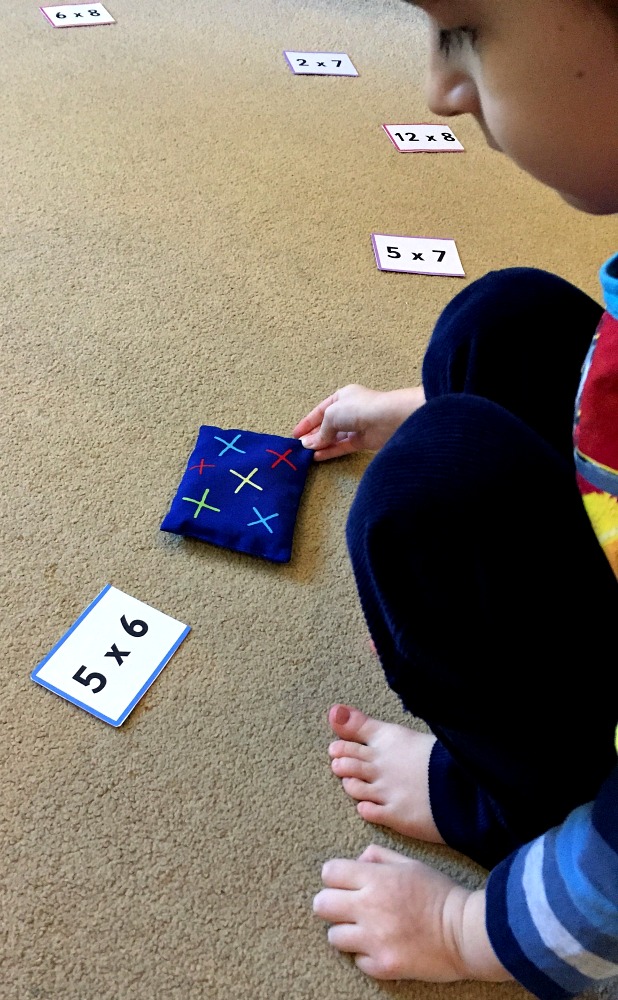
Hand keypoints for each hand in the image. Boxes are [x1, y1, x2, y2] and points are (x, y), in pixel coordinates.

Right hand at [292, 384, 424, 460]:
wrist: (388, 419)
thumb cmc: (358, 408)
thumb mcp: (332, 415)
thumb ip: (320, 431)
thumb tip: (308, 444)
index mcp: (343, 396)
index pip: (320, 410)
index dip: (307, 422)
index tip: (295, 434)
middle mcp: (350, 410)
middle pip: (328, 424)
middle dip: (314, 435)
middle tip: (299, 446)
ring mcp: (357, 426)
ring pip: (335, 437)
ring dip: (321, 444)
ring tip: (306, 453)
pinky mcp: (364, 440)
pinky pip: (343, 446)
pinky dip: (331, 451)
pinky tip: (318, 456)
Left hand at [313, 844, 510, 982]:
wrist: (466, 933)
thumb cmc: (439, 894)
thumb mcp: (410, 864)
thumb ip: (379, 857)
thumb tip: (358, 860)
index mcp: (376, 879)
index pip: (329, 873)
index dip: (334, 877)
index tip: (344, 883)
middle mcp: (369, 908)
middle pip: (321, 905)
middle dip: (331, 904)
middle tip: (347, 908)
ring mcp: (375, 940)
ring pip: (333, 936)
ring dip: (346, 932)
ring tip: (364, 930)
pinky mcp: (383, 966)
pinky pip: (357, 961)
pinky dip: (366, 955)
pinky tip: (382, 947)